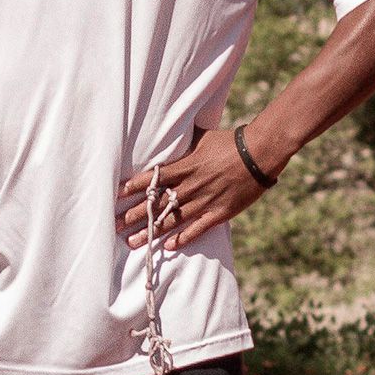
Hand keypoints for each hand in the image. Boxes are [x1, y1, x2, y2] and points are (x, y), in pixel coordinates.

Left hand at [119, 127, 267, 250]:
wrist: (259, 154)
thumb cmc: (231, 142)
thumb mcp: (204, 136)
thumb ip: (186, 140)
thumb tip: (174, 129)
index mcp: (185, 166)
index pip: (153, 178)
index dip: (134, 187)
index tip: (117, 195)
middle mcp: (191, 185)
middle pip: (156, 203)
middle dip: (134, 215)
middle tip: (114, 224)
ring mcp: (204, 200)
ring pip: (172, 220)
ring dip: (150, 232)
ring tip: (132, 241)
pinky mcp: (219, 212)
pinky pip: (197, 228)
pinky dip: (183, 238)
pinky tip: (168, 246)